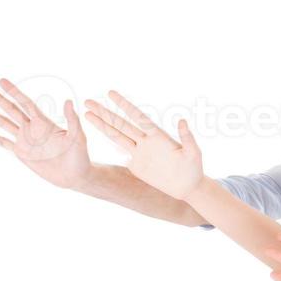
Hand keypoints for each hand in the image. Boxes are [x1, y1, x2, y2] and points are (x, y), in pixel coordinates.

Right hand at [0, 78, 89, 189]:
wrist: (74, 176)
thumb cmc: (80, 156)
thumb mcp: (78, 137)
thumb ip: (72, 120)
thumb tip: (68, 101)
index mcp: (44, 122)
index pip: (25, 103)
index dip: (13, 92)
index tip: (1, 80)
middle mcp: (32, 128)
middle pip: (9, 109)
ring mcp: (25, 140)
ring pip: (2, 123)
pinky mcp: (21, 152)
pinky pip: (2, 142)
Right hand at [83, 92, 204, 199]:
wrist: (188, 187)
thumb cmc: (194, 169)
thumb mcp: (193, 153)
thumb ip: (187, 138)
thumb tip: (182, 120)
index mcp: (157, 135)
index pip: (137, 116)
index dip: (124, 105)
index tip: (110, 92)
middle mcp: (146, 141)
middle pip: (120, 123)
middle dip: (104, 112)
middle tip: (87, 100)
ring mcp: (140, 152)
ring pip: (116, 136)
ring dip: (101, 125)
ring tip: (86, 113)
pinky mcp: (137, 165)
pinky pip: (122, 152)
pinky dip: (110, 143)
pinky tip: (99, 132)